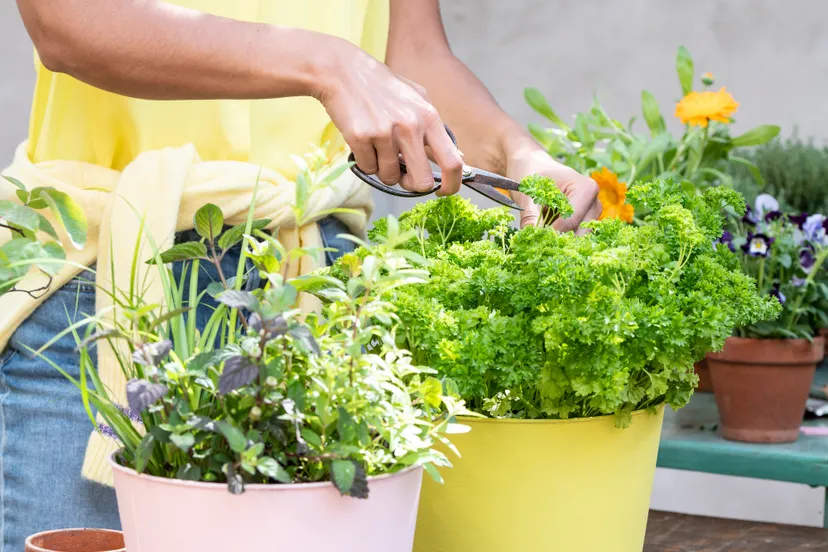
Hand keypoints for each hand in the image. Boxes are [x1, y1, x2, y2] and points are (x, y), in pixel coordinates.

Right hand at [314, 42, 462, 195]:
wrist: (343, 71)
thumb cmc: (382, 87)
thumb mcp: (418, 99)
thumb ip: (436, 129)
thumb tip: (457, 157)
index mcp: (429, 118)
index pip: (452, 162)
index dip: (451, 184)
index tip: (442, 191)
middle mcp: (410, 126)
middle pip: (421, 182)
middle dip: (411, 184)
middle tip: (402, 175)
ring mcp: (385, 133)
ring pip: (390, 177)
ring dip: (383, 170)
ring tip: (377, 147)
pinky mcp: (361, 137)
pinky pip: (368, 169)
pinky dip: (365, 162)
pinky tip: (363, 141)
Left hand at [506, 145, 600, 232]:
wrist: (532, 166)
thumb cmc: (531, 173)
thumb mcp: (527, 193)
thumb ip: (530, 215)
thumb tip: (530, 236)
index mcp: (586, 189)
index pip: (571, 221)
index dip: (551, 233)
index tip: (533, 238)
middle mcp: (594, 202)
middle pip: (579, 233)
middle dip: (557, 240)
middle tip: (536, 241)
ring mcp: (591, 214)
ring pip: (577, 238)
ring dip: (558, 241)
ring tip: (539, 236)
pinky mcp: (585, 222)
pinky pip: (574, 237)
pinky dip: (559, 239)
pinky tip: (545, 235)